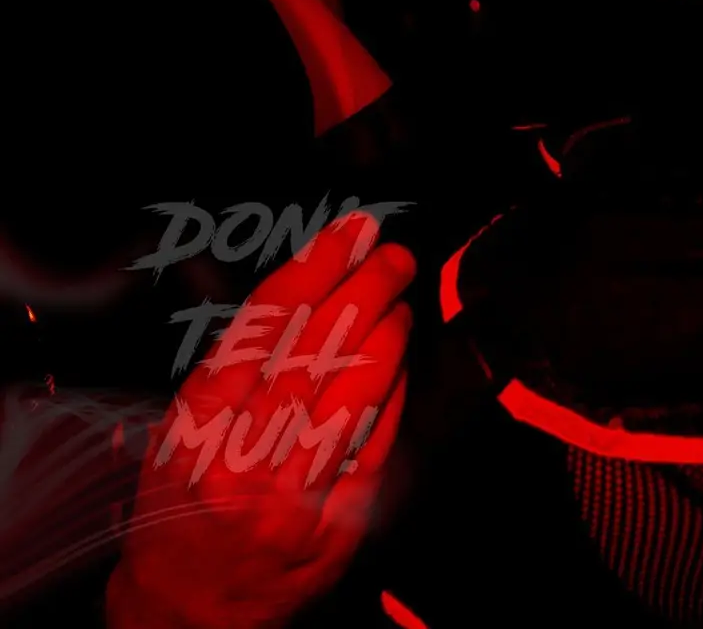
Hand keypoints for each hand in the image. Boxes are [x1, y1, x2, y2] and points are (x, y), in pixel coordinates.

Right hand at [107, 219, 412, 628]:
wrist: (187, 608)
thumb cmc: (182, 506)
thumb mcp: (180, 428)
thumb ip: (235, 364)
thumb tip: (305, 287)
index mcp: (200, 425)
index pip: (267, 325)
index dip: (315, 268)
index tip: (347, 233)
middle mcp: (247, 458)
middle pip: (320, 349)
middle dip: (366, 288)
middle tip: (390, 255)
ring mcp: (295, 493)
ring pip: (357, 390)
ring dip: (388, 332)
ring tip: (399, 300)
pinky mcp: (337, 523)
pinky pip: (377, 440)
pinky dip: (394, 391)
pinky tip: (399, 362)